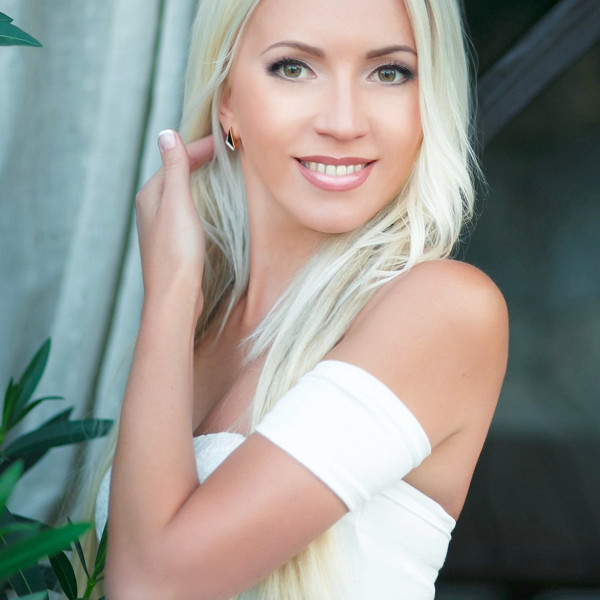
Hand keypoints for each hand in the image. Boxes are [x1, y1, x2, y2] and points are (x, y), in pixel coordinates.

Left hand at [135, 131, 213, 319]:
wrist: (175, 295)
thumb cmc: (177, 250)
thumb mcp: (177, 202)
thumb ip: (174, 168)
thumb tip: (165, 134)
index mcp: (150, 195)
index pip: (175, 161)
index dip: (199, 149)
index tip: (224, 141)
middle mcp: (151, 209)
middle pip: (175, 175)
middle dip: (197, 161)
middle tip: (224, 151)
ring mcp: (160, 228)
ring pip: (179, 194)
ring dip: (196, 179)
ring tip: (216, 171)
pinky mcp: (171, 244)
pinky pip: (184, 211)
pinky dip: (197, 199)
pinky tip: (205, 206)